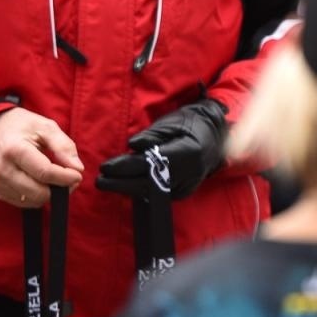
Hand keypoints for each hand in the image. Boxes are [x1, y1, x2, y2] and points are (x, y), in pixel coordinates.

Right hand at [0, 107, 84, 207]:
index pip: (44, 172)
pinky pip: (25, 203)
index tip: (78, 175)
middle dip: (60, 188)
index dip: (66, 177)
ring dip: (50, 194)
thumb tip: (78, 168)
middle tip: (71, 178)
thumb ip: (64, 147)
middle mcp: (3, 169)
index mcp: (14, 150)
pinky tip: (42, 182)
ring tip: (57, 178)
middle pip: (39, 192)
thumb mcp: (47, 127)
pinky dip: (38, 196)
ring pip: (34, 201)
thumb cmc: (23, 127)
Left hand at [96, 98, 228, 199]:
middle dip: (120, 184)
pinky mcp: (183, 192)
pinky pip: (158, 194)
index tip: (105, 167)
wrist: (216, 136)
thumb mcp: (172, 122)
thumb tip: (132, 146)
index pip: (148, 163)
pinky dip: (141, 191)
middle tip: (100, 181)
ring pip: (151, 192)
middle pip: (148, 183)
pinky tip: (126, 186)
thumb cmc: (191, 124)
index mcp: (186, 152)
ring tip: (108, 183)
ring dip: (128, 188)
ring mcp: (187, 185)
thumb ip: (152, 135)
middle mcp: (188, 173)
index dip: (124, 167)